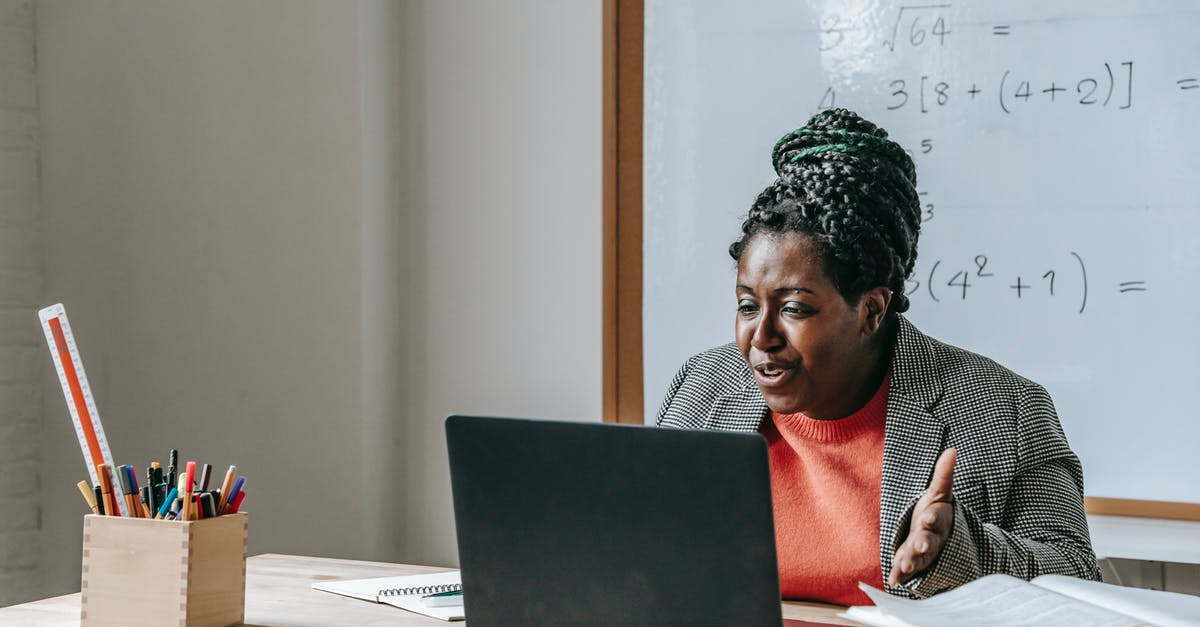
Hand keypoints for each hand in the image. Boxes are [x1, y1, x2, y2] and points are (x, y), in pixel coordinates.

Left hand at [888, 448, 956, 586]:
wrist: (934, 535)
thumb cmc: (934, 512)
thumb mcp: (938, 492)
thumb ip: (943, 474)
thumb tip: (953, 450)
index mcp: (936, 520)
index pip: (936, 518)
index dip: (932, 518)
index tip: (927, 517)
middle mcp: (931, 538)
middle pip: (929, 541)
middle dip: (924, 544)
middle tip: (919, 545)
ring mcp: (921, 553)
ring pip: (918, 559)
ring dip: (912, 562)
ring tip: (906, 566)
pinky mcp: (911, 562)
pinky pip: (905, 570)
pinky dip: (899, 576)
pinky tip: (893, 581)